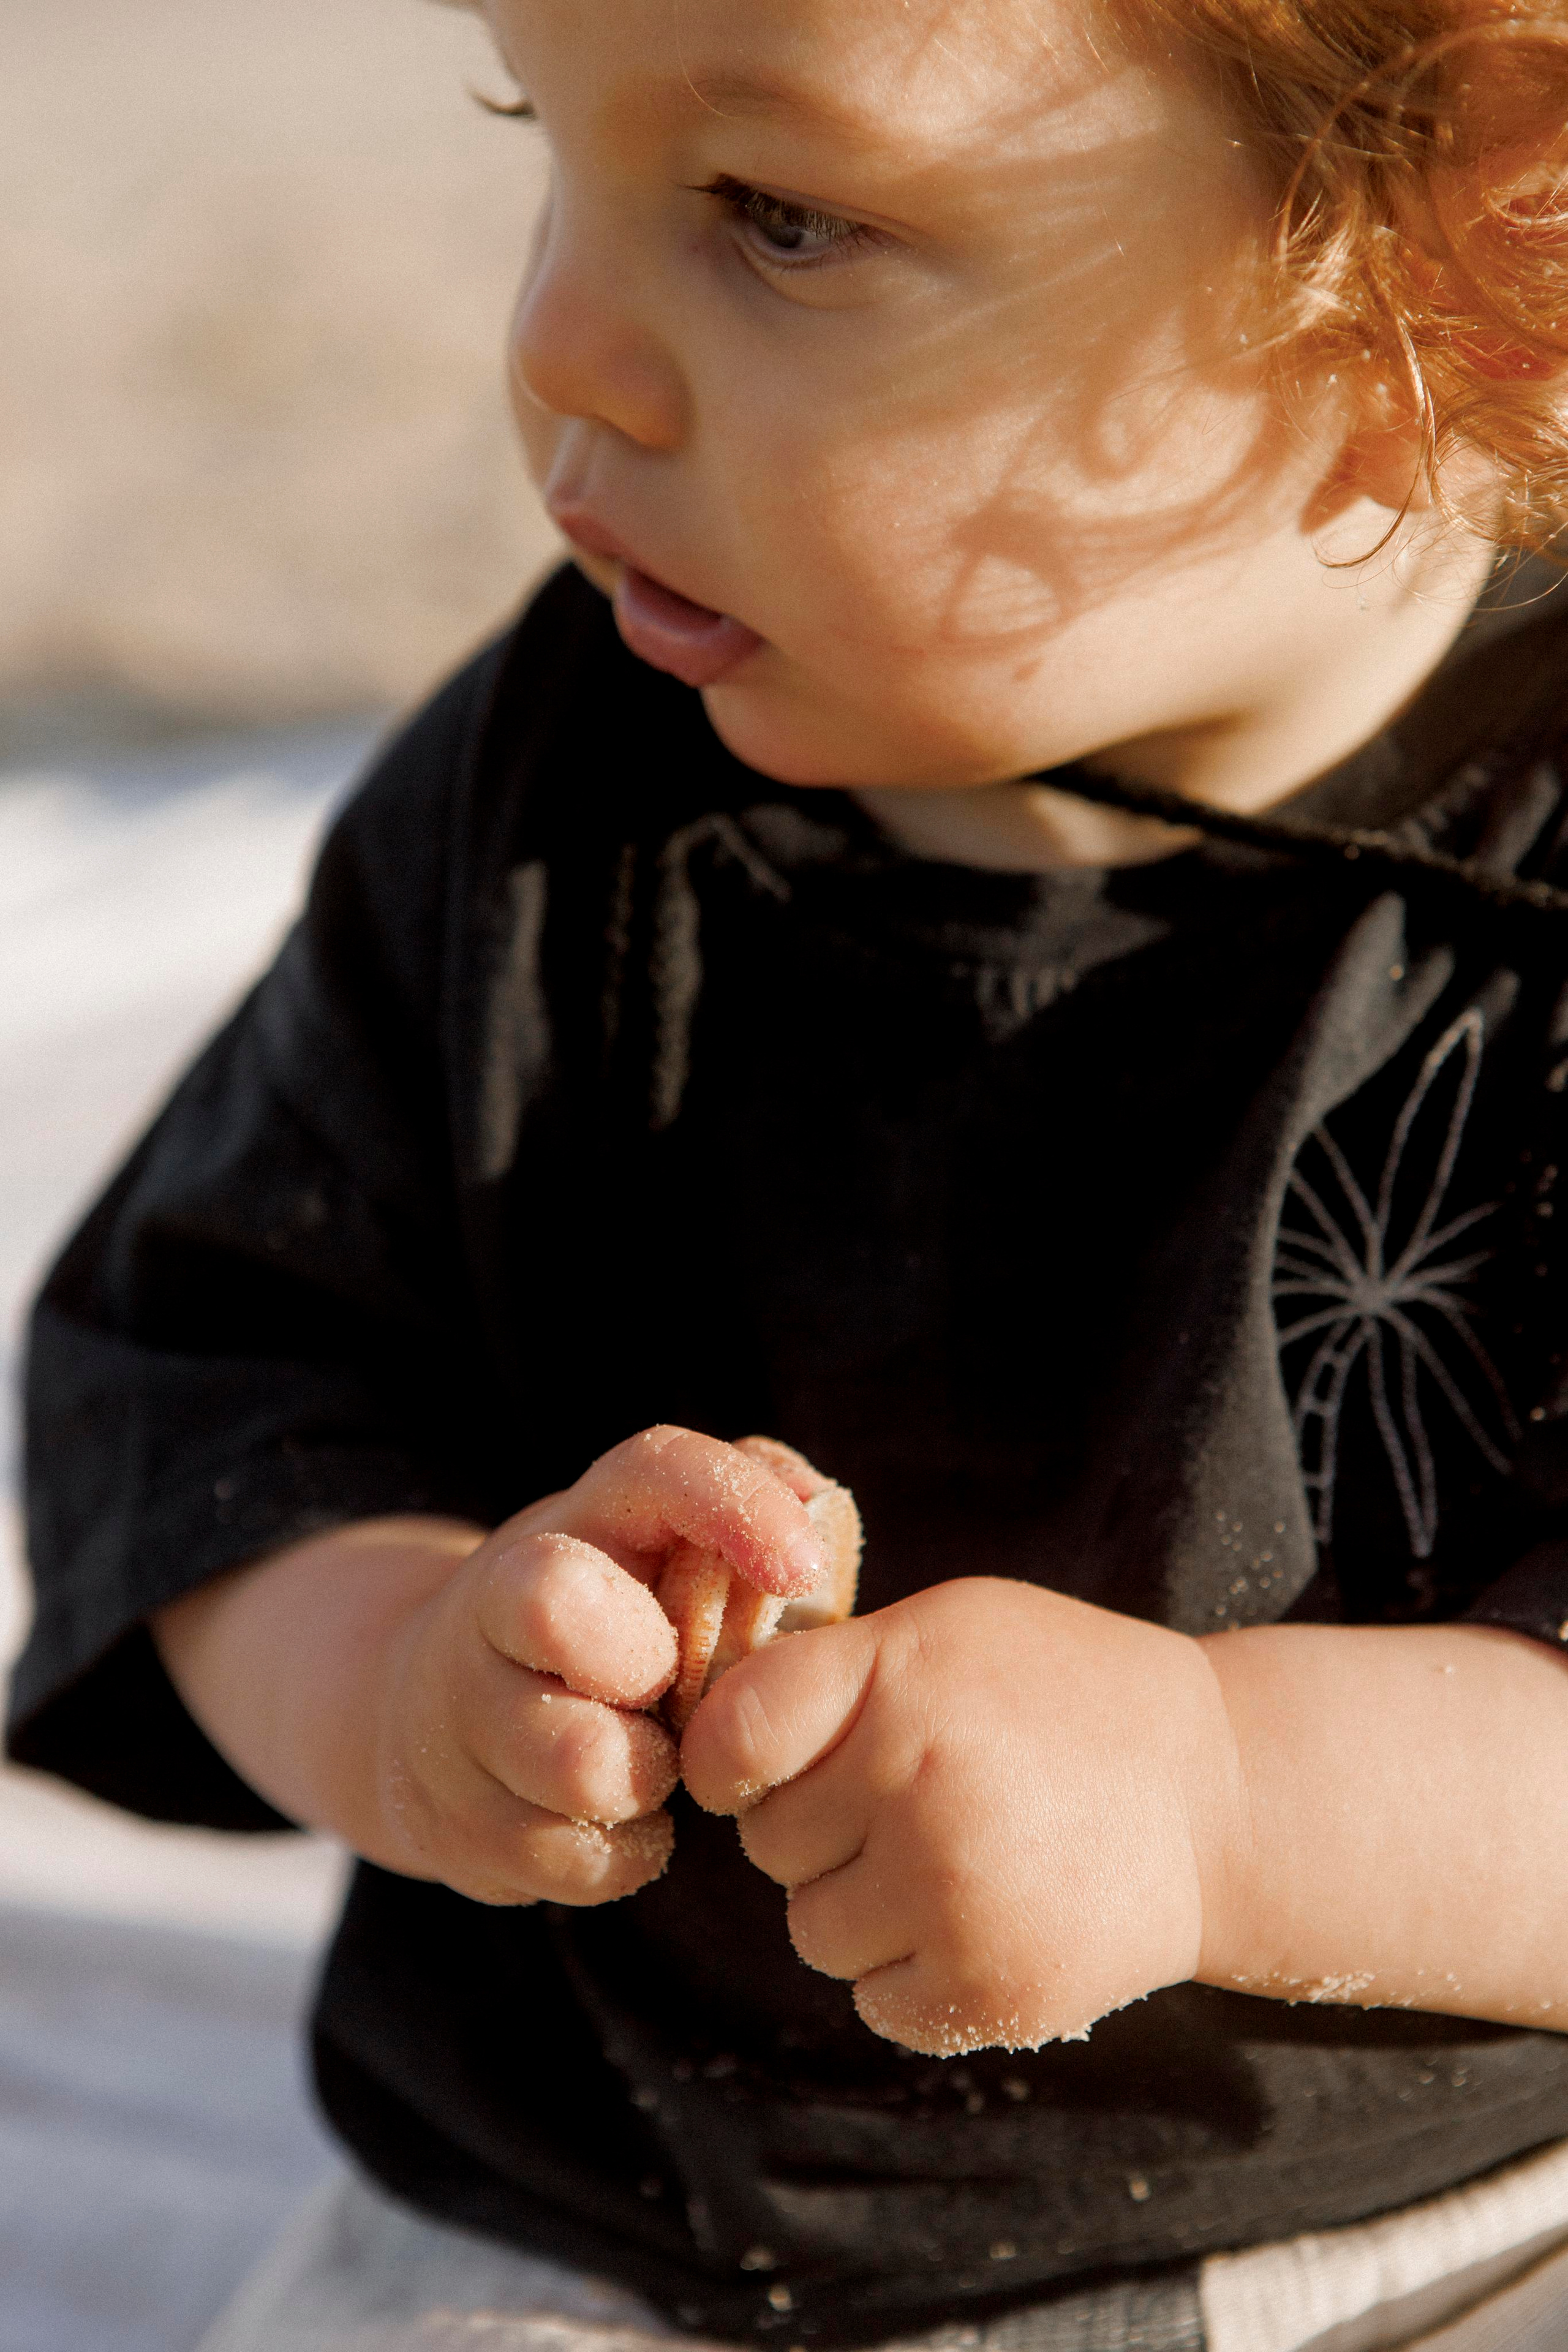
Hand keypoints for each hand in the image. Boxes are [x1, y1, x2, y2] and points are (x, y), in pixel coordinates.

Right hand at [374, 1427, 825, 1905]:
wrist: (441, 1716)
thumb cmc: (612, 1625)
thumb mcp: (663, 1555)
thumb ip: (747, 1512)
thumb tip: (817, 1513)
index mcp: (580, 1518)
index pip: (654, 1471)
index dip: (736, 1509)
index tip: (800, 1571)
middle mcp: (499, 1595)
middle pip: (556, 1602)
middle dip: (645, 1662)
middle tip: (669, 1692)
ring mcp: (465, 1712)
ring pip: (580, 1762)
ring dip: (648, 1779)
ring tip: (654, 1762)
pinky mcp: (458, 1820)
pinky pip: (578, 1858)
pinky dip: (625, 1851)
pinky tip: (622, 1820)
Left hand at [680, 1578, 1237, 2053]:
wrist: (1220, 1797)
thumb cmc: (1058, 1693)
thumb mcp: (948, 1630)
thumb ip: (832, 1669)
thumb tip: (699, 1727)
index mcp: (899, 1678)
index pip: (732, 1738)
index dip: (732, 1760)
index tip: (763, 1765)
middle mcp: (917, 1782)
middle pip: (768, 1844)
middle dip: (816, 1828)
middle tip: (903, 1799)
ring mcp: (956, 1895)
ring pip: (811, 1930)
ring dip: (859, 1905)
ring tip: (950, 1855)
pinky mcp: (991, 1989)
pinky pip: (876, 1999)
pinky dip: (912, 1971)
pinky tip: (982, 1912)